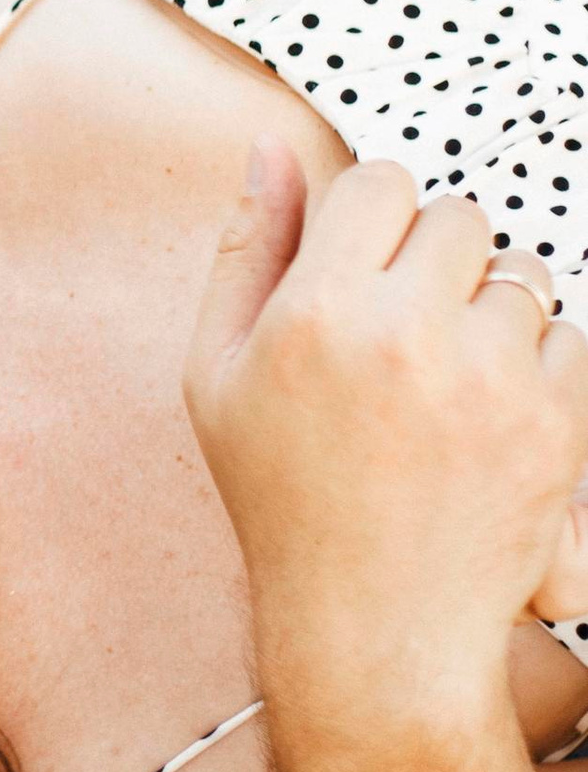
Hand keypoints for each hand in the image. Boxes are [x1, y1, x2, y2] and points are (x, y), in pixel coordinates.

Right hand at [184, 148, 587, 712]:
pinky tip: (486, 419)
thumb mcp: (219, 373)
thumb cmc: (284, 497)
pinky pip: (567, 339)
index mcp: (317, 312)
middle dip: (437, 261)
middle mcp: (406, 334)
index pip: (380, 183)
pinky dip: (537, 368)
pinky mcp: (553, 422)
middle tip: (406, 332)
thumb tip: (271, 145)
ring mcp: (488, 379)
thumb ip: (248, 249)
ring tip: (447, 382)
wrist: (374, 626)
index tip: (364, 274)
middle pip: (459, 218)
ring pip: (522, 276)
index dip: (375, 223)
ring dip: (492, 312)